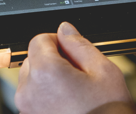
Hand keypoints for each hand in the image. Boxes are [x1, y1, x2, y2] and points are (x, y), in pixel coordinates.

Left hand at [15, 22, 133, 113]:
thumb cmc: (108, 112)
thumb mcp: (103, 70)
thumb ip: (79, 44)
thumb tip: (65, 29)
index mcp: (46, 72)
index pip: (38, 40)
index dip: (56, 41)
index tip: (70, 49)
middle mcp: (29, 90)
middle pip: (33, 60)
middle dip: (52, 61)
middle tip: (78, 74)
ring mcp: (27, 108)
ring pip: (32, 80)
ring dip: (48, 80)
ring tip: (74, 92)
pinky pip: (33, 99)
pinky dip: (46, 97)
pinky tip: (68, 104)